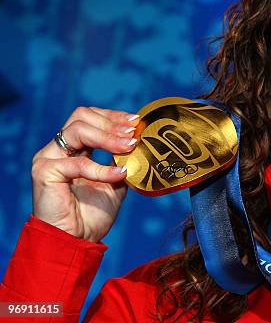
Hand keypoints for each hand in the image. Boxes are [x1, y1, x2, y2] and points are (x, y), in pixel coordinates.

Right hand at [31, 107, 139, 242]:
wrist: (78, 241)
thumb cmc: (94, 214)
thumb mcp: (116, 181)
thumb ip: (123, 160)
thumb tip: (140, 141)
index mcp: (73, 147)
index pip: (90, 117)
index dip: (113, 116)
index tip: (136, 122)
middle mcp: (58, 149)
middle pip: (81, 116)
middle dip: (111, 122)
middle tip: (133, 133)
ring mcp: (48, 158)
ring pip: (78, 130)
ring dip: (108, 137)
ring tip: (129, 146)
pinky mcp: (44, 172)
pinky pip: (78, 162)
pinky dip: (101, 168)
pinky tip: (118, 174)